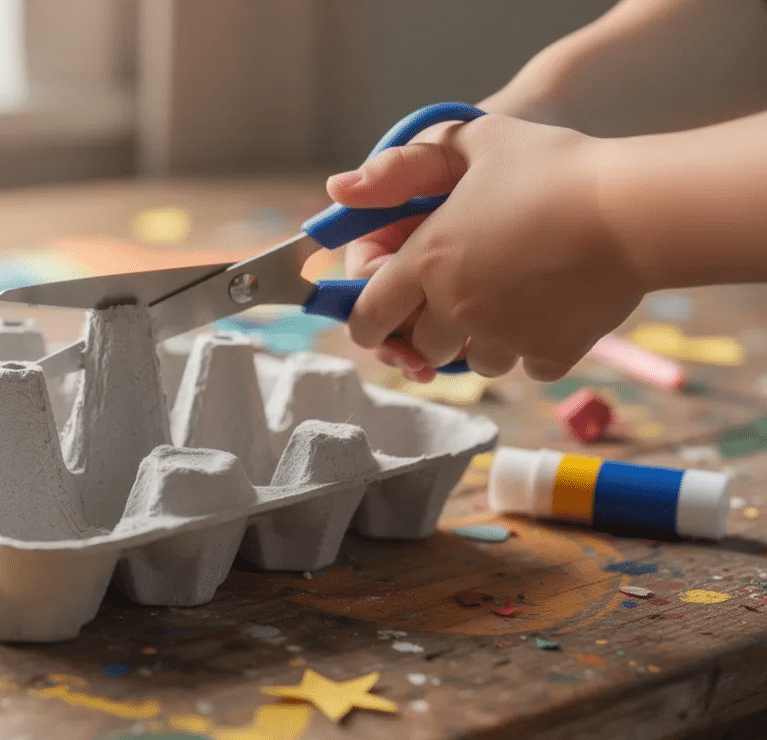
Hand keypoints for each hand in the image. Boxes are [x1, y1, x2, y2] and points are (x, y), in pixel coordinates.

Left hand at [327, 114, 646, 381]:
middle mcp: (455, 308)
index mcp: (425, 262)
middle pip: (423, 344)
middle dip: (432, 328)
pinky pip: (530, 366)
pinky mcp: (552, 353)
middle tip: (460, 299)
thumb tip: (339, 189)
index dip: (366, 324)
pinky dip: (537, 347)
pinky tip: (553, 310)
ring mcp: (504, 336)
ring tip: (513, 299)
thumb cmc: (551, 164)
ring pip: (478, 361)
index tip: (375, 324)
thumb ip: (402, 166)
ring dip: (485, 339)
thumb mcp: (472, 140)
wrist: (634, 207)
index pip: (368, 315)